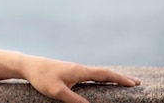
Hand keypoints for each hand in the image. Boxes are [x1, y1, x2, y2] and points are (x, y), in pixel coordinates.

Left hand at [0, 48, 140, 102]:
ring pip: (97, 73)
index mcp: (79, 71)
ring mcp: (74, 69)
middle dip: (120, 78)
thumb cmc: (41, 77)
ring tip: (123, 82)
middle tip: (136, 83)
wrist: (27, 65)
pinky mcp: (68, 72)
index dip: (119, 79)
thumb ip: (74, 100)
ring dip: (111, 77)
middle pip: (104, 72)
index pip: (104, 74)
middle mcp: (79, 68)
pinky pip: (89, 74)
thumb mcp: (57, 92)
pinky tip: (101, 81)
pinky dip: (100, 77)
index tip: (133, 83)